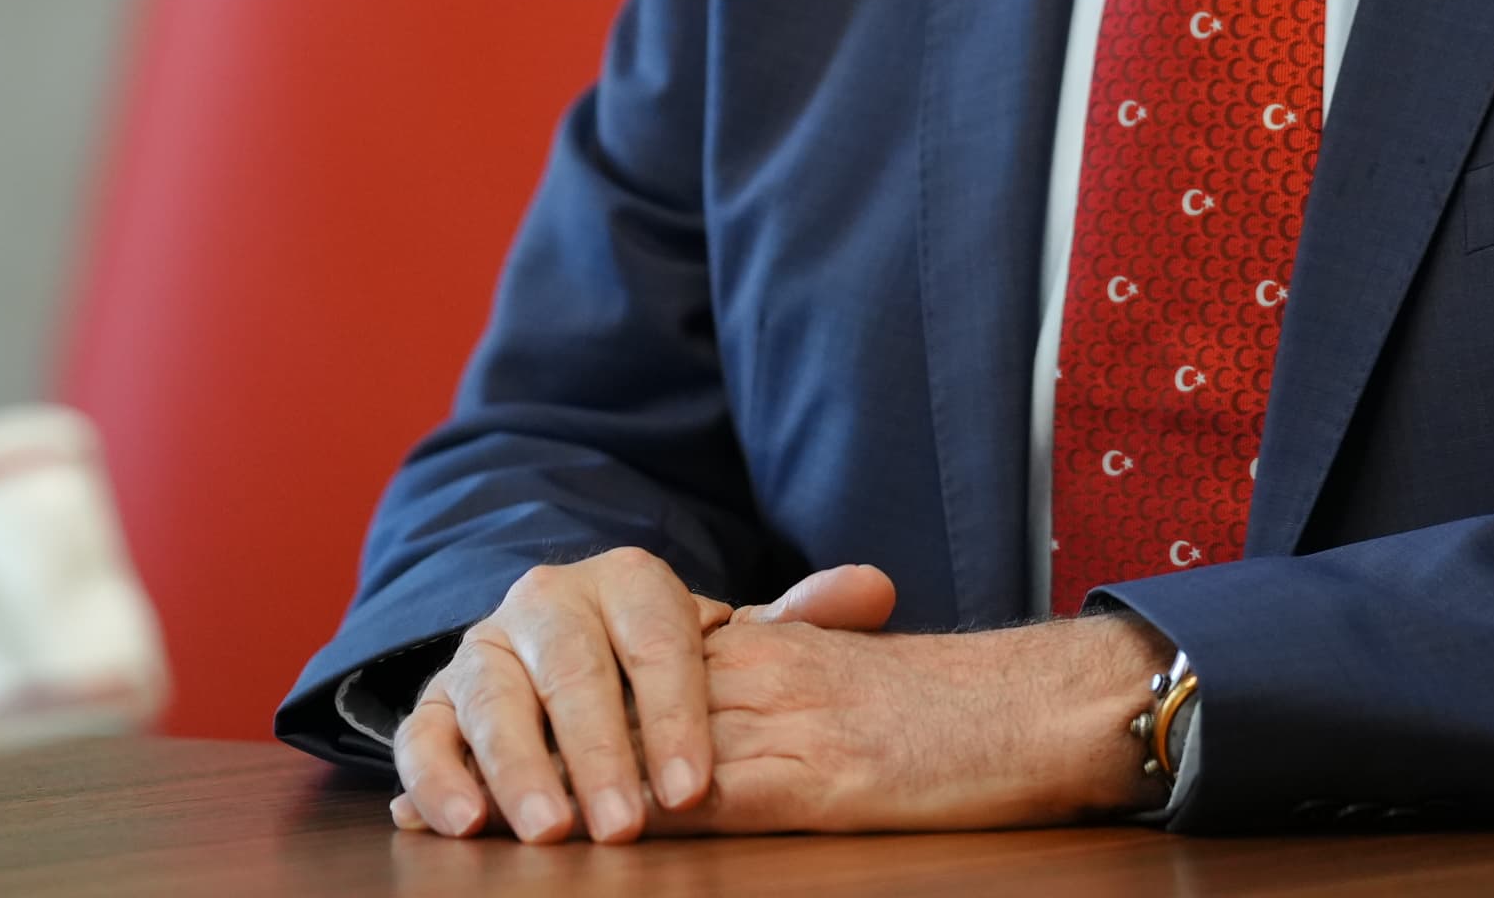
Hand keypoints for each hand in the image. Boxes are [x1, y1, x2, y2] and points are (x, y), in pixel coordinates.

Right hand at [387, 549, 890, 843]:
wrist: (559, 656)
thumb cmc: (658, 664)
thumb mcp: (722, 644)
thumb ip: (794, 621)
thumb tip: (874, 590)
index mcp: (627, 581)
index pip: (656, 642)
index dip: (674, 717)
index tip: (693, 788)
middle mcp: (548, 602)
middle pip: (572, 672)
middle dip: (597, 754)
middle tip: (620, 827)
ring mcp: (484, 649)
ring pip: (492, 698)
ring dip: (516, 768)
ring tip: (546, 833)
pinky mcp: (432, 700)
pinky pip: (423, 734)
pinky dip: (436, 777)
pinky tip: (461, 825)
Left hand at [387, 560, 1164, 840]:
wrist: (1046, 706)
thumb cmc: (956, 715)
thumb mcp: (850, 689)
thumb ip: (779, 686)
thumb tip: (702, 751)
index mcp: (763, 647)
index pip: (630, 668)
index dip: (548, 707)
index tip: (474, 747)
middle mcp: (759, 671)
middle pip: (612, 701)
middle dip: (526, 748)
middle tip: (447, 801)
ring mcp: (784, 720)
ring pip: (638, 747)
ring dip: (557, 789)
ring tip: (481, 831)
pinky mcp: (815, 777)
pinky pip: (704, 795)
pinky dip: (634, 820)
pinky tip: (582, 846)